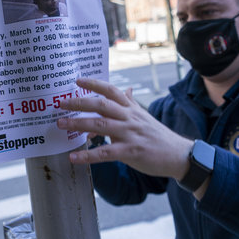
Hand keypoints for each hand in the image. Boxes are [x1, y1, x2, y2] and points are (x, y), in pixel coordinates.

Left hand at [57, 78, 192, 179]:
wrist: (178, 155)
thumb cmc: (158, 136)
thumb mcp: (144, 116)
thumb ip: (131, 103)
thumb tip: (125, 89)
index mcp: (131, 108)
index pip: (111, 90)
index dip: (94, 84)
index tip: (77, 80)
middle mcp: (129, 117)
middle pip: (101, 105)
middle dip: (79, 102)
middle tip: (60, 103)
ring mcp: (130, 134)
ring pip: (100, 125)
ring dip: (78, 124)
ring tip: (61, 124)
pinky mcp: (131, 152)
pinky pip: (106, 153)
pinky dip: (88, 155)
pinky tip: (74, 158)